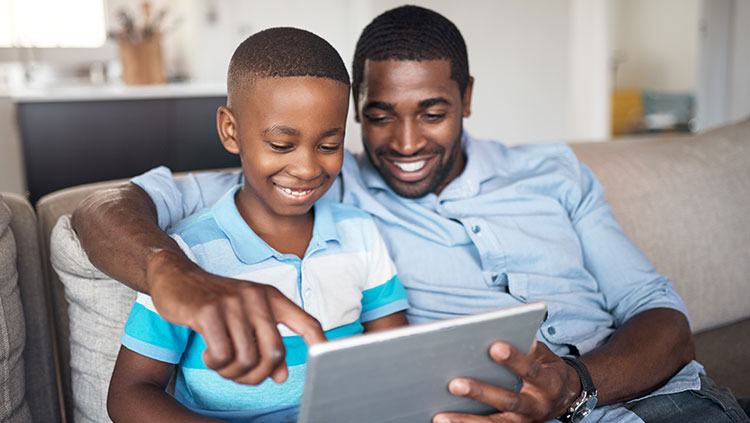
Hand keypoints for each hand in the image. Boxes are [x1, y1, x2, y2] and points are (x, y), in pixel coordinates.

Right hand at [146, 250, 326, 384]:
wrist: (176, 277)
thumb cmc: (215, 302)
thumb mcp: (246, 317)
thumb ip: (266, 342)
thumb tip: (281, 376)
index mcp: (272, 297)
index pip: (306, 322)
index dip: (321, 343)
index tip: (328, 360)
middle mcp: (257, 297)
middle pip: (274, 352)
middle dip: (258, 374)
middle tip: (241, 375)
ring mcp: (233, 303)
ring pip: (247, 358)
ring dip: (232, 371)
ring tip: (221, 362)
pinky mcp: (208, 311)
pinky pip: (222, 355)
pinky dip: (216, 364)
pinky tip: (208, 353)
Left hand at [433, 341, 579, 422]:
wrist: (565, 398)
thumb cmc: (547, 370)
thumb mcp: (546, 356)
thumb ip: (529, 347)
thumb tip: (508, 331)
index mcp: (548, 383)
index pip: (531, 370)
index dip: (515, 360)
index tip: (494, 347)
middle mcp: (537, 406)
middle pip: (509, 401)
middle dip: (481, 393)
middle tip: (454, 384)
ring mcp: (524, 422)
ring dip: (467, 421)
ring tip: (440, 416)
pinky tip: (443, 421)